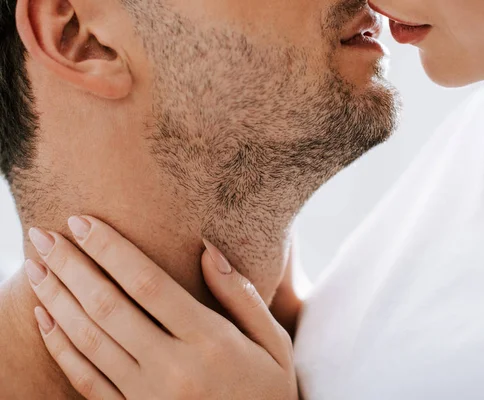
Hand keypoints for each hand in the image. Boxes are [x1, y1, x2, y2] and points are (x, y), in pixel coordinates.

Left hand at [25, 216, 297, 399]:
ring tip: (36, 268)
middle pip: (109, 307)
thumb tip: (208, 249)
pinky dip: (61, 347)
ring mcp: (148, 397)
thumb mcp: (273, 343)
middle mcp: (173, 369)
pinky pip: (86, 380)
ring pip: (90, 340)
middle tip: (44, 236)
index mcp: (211, 342)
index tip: (83, 221)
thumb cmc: (269, 391)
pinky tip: (44, 318)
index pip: (148, 284)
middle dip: (71, 267)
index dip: (110, 250)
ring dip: (57, 300)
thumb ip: (242, 296)